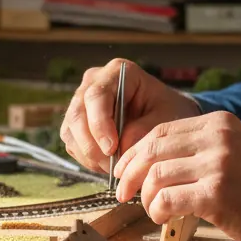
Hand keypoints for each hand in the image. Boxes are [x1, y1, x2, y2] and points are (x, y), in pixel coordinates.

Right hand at [59, 59, 200, 174]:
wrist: (167, 117)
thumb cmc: (170, 112)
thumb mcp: (167, 119)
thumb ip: (144, 130)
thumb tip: (120, 147)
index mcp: (118, 72)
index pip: (96, 96)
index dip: (100, 124)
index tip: (112, 148)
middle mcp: (94, 82)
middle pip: (77, 114)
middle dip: (92, 144)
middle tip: (112, 166)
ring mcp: (81, 102)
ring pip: (70, 131)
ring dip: (89, 155)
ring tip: (114, 167)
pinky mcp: (77, 124)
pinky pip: (72, 144)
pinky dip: (87, 159)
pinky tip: (108, 164)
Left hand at [113, 110, 240, 240]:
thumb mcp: (238, 153)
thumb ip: (201, 150)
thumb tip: (154, 162)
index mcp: (220, 124)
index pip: (161, 131)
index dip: (136, 151)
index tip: (124, 169)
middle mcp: (218, 138)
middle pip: (153, 150)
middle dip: (131, 173)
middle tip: (123, 192)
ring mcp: (217, 165)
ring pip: (156, 176)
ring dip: (146, 197)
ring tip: (152, 210)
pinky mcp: (216, 194)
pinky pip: (167, 200)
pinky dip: (157, 210)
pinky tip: (163, 218)